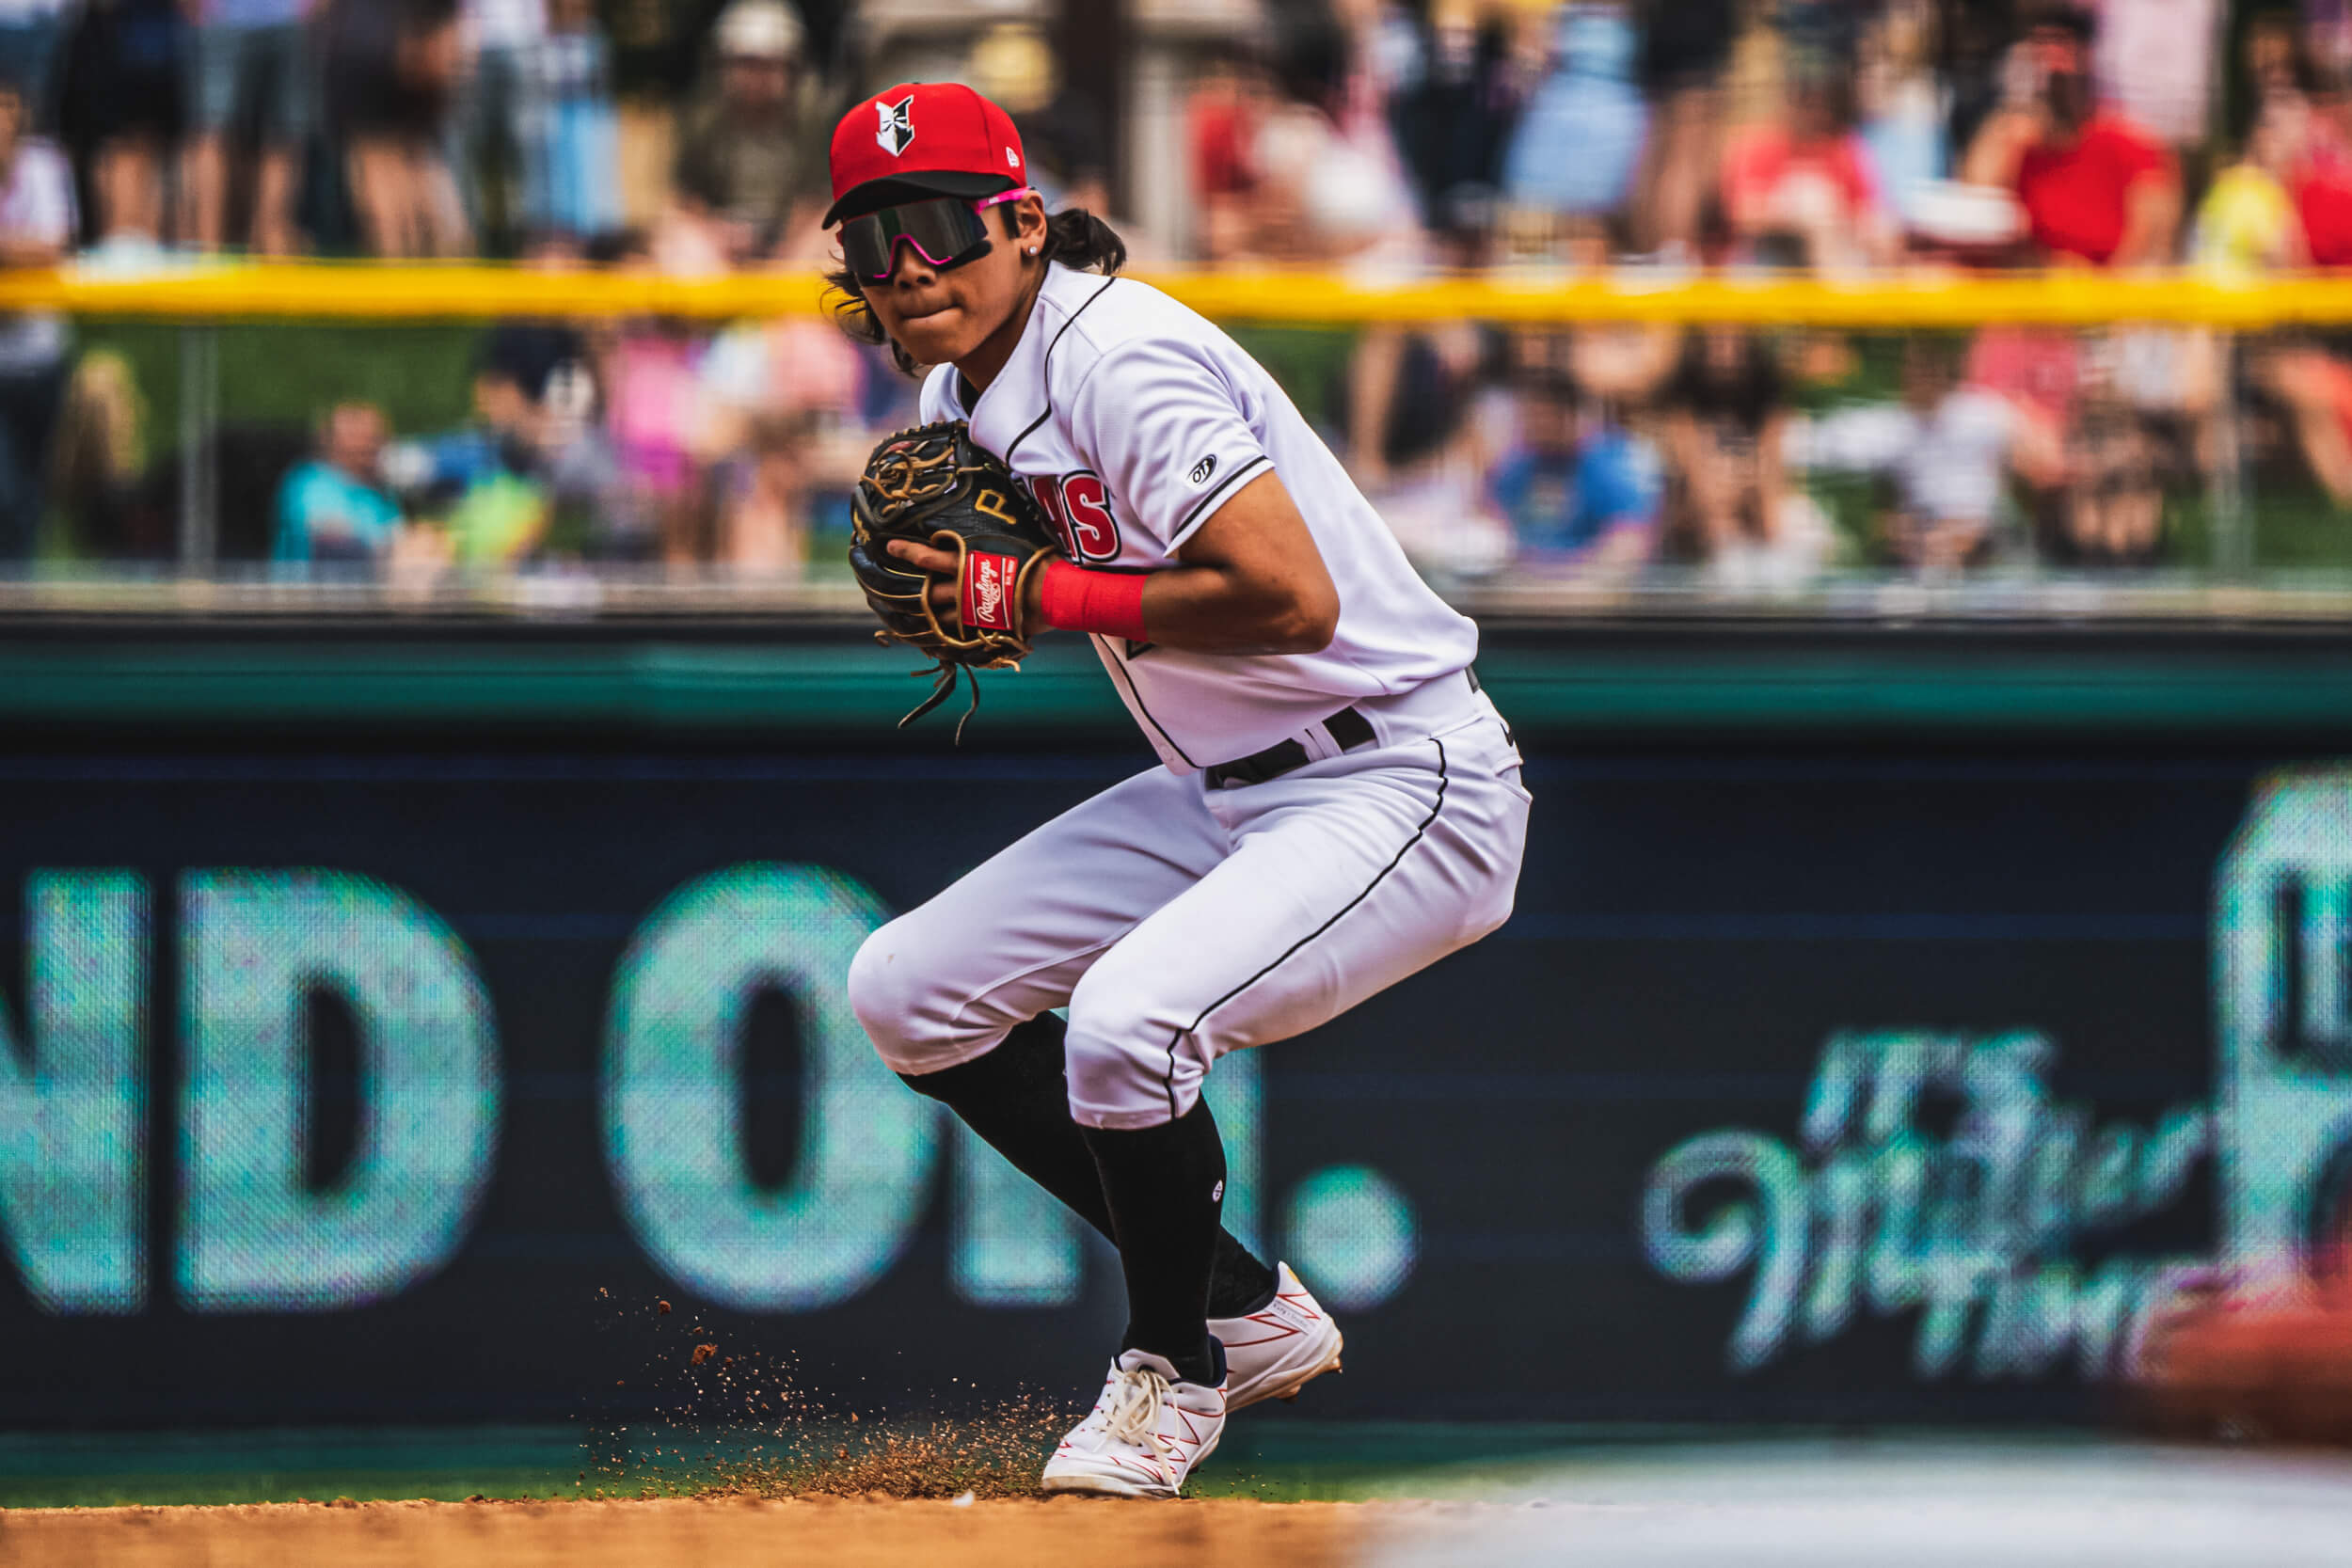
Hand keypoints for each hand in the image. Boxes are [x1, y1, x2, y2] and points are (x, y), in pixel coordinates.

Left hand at [886, 538, 1047, 630]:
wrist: (1054, 594)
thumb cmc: (1038, 559)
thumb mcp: (1017, 535)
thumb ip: (998, 528)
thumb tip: (996, 500)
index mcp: (966, 561)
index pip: (927, 555)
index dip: (906, 551)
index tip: (888, 547)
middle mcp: (961, 586)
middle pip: (923, 589)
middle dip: (900, 588)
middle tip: (879, 588)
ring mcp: (969, 611)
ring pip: (935, 614)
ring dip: (920, 615)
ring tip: (901, 615)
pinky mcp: (981, 628)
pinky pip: (955, 636)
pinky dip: (941, 639)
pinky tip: (930, 642)